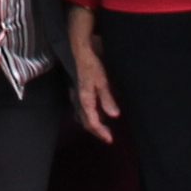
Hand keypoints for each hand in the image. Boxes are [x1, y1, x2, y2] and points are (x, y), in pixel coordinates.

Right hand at [66, 16, 118, 142]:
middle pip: (85, 121)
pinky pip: (82, 107)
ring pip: (82, 115)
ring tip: (103, 127)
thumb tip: (114, 116)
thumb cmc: (92, 65)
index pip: (92, 122)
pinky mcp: (78, 89)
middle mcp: (79, 100)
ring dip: (92, 123)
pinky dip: (90, 114)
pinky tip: (97, 111)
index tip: (111, 140)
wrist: (80, 50)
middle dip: (97, 131)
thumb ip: (107, 99)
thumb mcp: (103, 81)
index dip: (101, 132)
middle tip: (108, 137)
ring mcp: (77, 95)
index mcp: (85, 100)